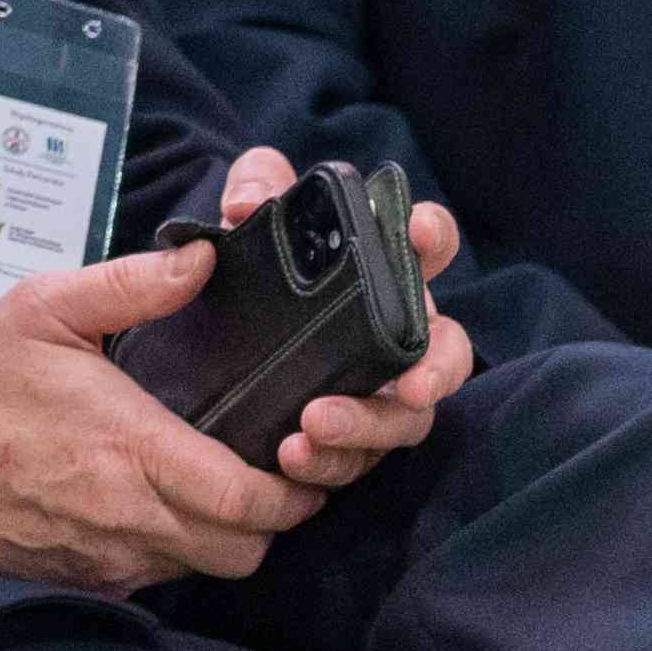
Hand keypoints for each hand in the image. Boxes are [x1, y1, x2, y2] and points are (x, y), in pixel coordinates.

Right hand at [0, 237, 326, 589]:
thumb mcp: (45, 308)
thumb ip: (132, 284)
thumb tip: (203, 258)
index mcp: (134, 450)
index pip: (247, 501)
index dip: (293, 491)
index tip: (300, 457)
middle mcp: (130, 517)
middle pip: (244, 549)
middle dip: (273, 517)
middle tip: (271, 471)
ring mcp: (108, 557)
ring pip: (204, 567)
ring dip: (225, 534)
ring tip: (219, 483)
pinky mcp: (84, 578)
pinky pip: (156, 579)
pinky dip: (174, 551)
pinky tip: (158, 505)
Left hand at [203, 151, 478, 489]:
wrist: (204, 345)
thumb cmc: (247, 268)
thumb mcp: (243, 219)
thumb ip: (251, 189)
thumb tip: (245, 205)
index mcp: (381, 270)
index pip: (427, 246)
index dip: (433, 234)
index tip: (418, 232)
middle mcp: (394, 332)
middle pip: (447, 351)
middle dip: (438, 368)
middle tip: (411, 384)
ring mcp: (377, 391)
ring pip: (404, 418)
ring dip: (368, 424)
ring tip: (316, 424)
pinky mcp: (347, 440)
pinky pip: (355, 459)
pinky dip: (329, 461)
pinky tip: (293, 455)